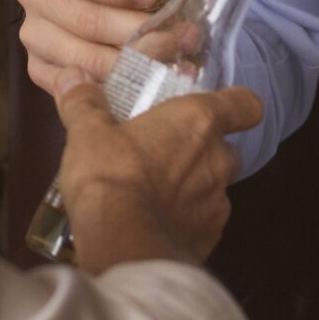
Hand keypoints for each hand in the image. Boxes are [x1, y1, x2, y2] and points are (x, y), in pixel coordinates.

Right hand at [17, 0, 220, 94]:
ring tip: (173, 60)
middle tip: (180, 35)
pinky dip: (109, 88)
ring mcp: (33, 31)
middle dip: (134, 32)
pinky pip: (71, 85)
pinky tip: (145, 83)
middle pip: (79, 18)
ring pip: (78, 57)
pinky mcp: (40, 66)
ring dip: (129, 64)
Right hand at [53, 80, 260, 271]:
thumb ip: (84, 103)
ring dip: (192, 190)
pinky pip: (202, 224)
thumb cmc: (111, 174)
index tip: (215, 111)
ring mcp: (218, 204)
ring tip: (155, 197)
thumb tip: (72, 77)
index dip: (237, 105)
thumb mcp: (87, 132)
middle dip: (202, 153)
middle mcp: (218, 160)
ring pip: (215, 189)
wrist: (121, 242)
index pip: (246, 105)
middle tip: (165, 156)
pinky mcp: (210, 239)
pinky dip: (185, 223)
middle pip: (227, 150)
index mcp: (198, 122)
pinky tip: (155, 226)